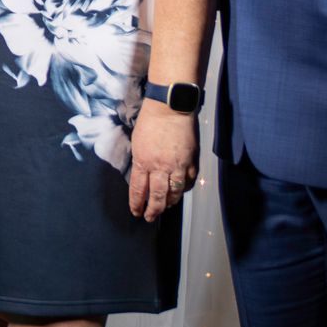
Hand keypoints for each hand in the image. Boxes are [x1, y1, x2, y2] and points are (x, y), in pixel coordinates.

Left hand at [128, 101, 198, 220]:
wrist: (170, 109)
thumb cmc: (150, 122)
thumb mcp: (137, 143)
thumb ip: (140, 162)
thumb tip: (142, 177)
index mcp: (143, 161)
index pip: (138, 189)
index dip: (136, 203)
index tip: (136, 212)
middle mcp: (160, 167)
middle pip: (157, 196)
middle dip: (153, 210)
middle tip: (150, 217)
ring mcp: (177, 166)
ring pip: (174, 193)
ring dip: (168, 204)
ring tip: (164, 208)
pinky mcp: (191, 162)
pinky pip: (187, 182)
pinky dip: (182, 190)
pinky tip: (179, 192)